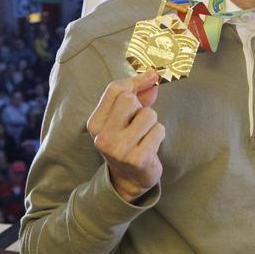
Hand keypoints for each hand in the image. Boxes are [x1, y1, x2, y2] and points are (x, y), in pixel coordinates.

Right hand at [87, 70, 163, 202]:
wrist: (130, 179)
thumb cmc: (128, 141)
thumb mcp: (125, 118)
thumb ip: (138, 95)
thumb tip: (153, 75)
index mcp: (95, 123)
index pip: (115, 89)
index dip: (136, 81)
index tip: (151, 77)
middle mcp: (103, 136)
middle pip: (129, 99)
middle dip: (141, 107)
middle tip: (140, 122)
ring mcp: (119, 149)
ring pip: (148, 114)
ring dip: (153, 123)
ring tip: (145, 136)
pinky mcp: (138, 159)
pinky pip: (158, 131)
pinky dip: (159, 135)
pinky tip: (150, 146)